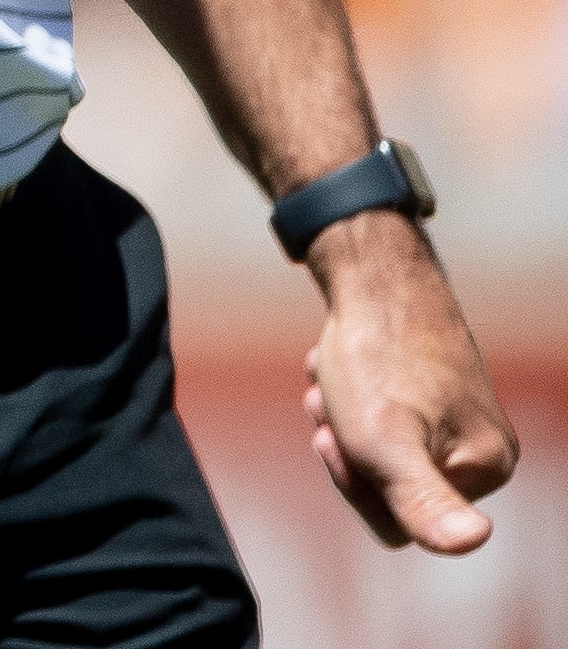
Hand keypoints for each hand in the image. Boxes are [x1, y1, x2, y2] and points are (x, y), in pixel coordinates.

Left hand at [303, 213, 519, 550]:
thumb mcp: (385, 442)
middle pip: (385, 489)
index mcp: (485, 469)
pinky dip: (345, 398)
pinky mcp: (429, 393)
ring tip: (330, 382)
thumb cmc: (375, 357)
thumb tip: (473, 541)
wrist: (371, 273)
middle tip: (328, 403)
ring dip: (338, 420)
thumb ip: (422, 499)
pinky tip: (334, 368)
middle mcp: (481, 449)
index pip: (400, 526)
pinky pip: (372, 420)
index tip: (335, 437)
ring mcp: (456, 420)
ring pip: (372, 453)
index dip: (354, 485)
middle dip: (344, 449)